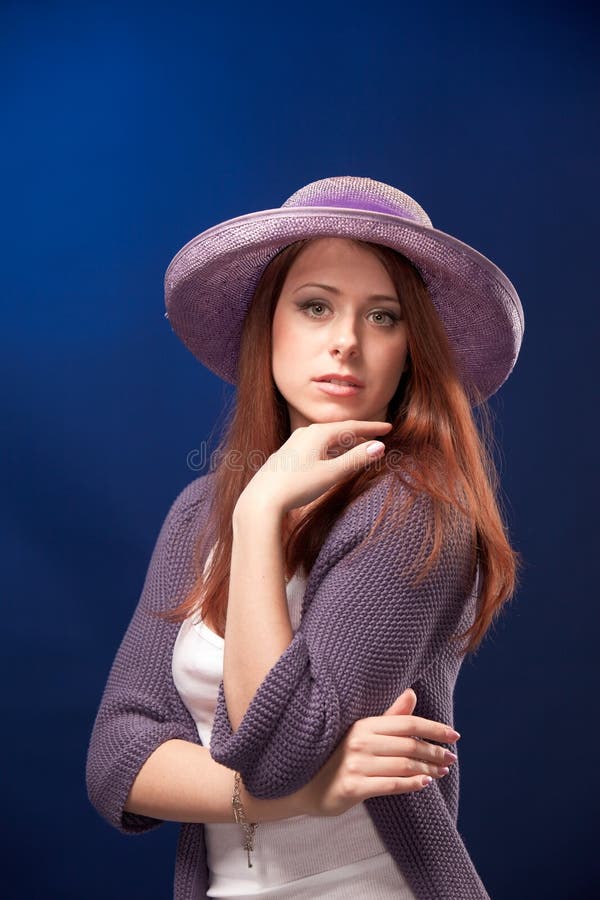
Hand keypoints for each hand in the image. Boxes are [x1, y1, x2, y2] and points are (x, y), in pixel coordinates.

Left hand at [237, 420, 392, 515]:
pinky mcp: (287, 456)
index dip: (371, 428)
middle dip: (359, 434)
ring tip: (358, 448)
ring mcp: (293, 444)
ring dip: (344, 443)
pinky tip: (330, 459)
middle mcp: (304, 434)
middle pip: (338, 431)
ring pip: (325, 440)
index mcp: (318, 434)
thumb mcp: (331, 473)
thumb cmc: (297, 486)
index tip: (388, 428)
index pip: (351, 427)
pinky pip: (315, 448)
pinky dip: (329, 451)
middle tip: (377, 436)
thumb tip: (379, 446)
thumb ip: (356, 459)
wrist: (262, 499)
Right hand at [301, 689, 459, 817]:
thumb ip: (388, 716)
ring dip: (428, 769)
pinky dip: (411, 784)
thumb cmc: (337, 757)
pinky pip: (391, 785)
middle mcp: (359, 741)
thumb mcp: (361, 734)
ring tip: (441, 772)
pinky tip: (424, 783)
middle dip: (434, 751)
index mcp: (363, 724)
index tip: (454, 735)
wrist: (305, 786)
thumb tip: (411, 693)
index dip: (433, 727)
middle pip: (409, 744)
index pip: (406, 722)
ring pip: (403, 765)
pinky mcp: (352, 787)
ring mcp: (355, 764)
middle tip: (451, 758)